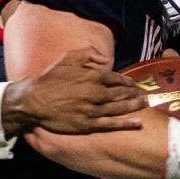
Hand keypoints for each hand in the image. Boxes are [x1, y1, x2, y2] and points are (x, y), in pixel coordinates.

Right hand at [5, 47, 147, 134]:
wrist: (34, 101)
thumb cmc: (50, 79)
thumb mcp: (68, 58)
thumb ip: (88, 54)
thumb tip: (105, 58)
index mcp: (93, 76)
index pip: (116, 78)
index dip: (127, 82)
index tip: (134, 84)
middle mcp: (96, 93)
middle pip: (121, 93)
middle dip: (134, 94)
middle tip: (144, 95)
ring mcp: (93, 110)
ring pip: (120, 108)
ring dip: (135, 106)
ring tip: (145, 104)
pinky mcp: (88, 124)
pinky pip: (112, 124)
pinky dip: (126, 123)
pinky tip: (138, 123)